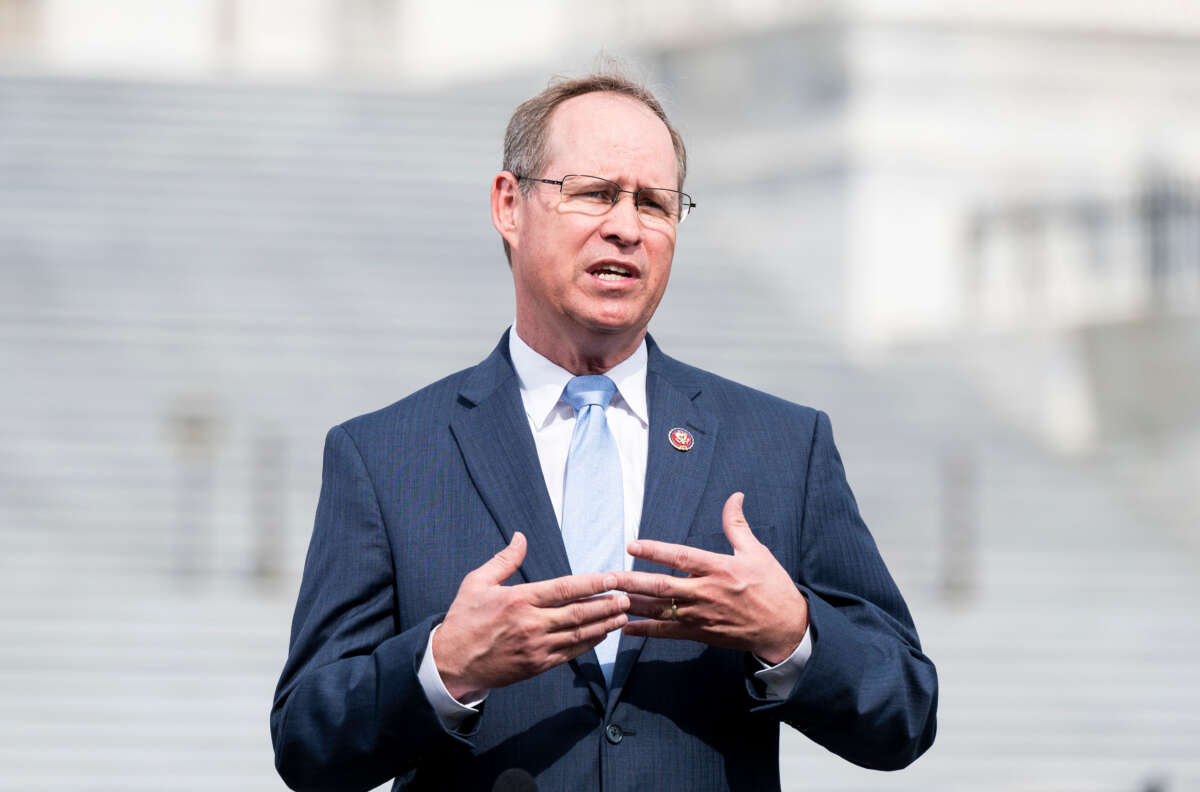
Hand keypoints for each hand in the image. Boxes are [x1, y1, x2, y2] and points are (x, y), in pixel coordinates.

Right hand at [432, 532, 629, 700]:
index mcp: (519, 600)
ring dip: (604, 624)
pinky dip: (589, 644)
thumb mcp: (477, 582)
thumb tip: (521, 537)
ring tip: (623, 615)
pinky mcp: (537, 666)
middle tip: (628, 596)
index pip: (565, 589)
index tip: (612, 577)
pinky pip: (570, 654)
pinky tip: (602, 635)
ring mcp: (536, 647)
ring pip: (579, 634)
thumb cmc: (464, 619)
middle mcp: (531, 624)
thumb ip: (504, 560)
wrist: (451, 663)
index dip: (593, 583)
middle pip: (578, 612)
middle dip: (607, 604)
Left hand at [611, 492, 807, 664]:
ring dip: (632, 604)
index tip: (632, 545)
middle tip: (606, 577)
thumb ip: (736, 525)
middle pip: (661, 586)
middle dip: (631, 581)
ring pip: (659, 610)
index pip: (680, 556)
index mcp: (718, 568)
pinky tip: (625, 627)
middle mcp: (705, 592)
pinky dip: (645, 630)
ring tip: (608, 599)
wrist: (783, 627)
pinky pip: (666, 632)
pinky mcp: (699, 633)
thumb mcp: (756, 552)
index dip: (654, 551)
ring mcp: (700, 615)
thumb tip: (734, 497)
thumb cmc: (771, 586)